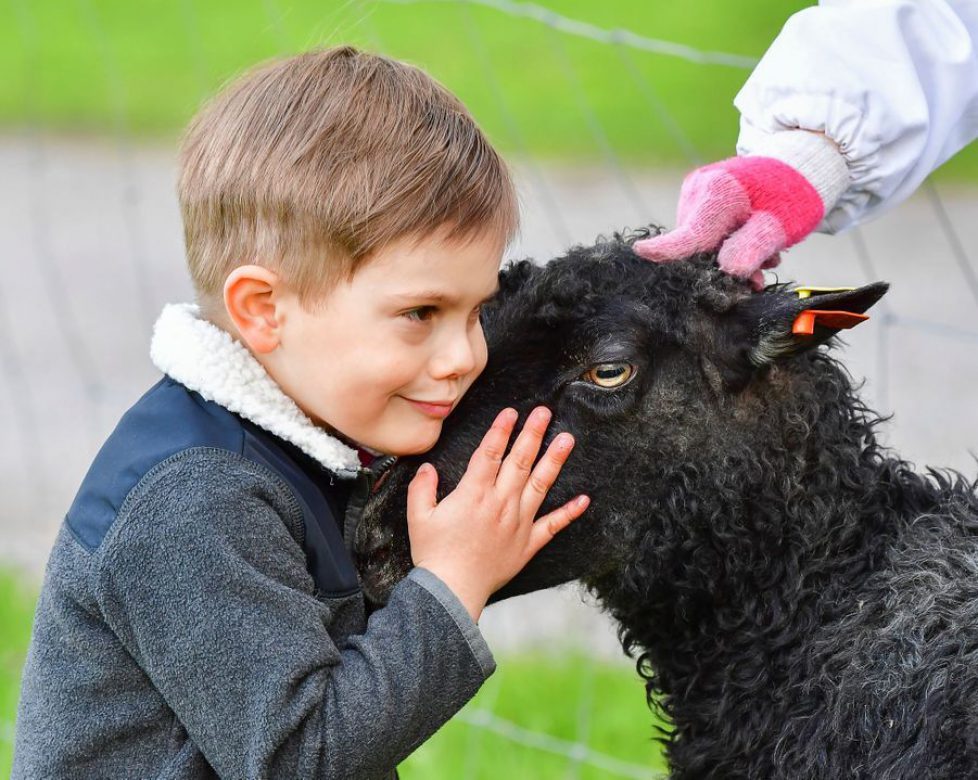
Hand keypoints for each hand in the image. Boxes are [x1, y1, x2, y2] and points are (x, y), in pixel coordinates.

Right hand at [407, 406, 588, 621]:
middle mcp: (500, 503)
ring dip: (554, 460)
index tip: (511, 412)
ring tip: (567, 439)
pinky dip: (569, 513)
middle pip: (520, 461)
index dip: (501, 430)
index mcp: (474, 494)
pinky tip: (583, 499)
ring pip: (540, 485)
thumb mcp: (418, 517)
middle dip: (532, 434)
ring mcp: (517, 523)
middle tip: (545, 412)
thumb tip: (429, 468)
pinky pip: (553, 526)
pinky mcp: (527, 544)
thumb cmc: (434, 554)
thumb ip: (422, 488)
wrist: (452, 591)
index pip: (490, 453)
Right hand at [633, 152, 827, 289]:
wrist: (799, 167)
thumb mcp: (780, 227)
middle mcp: (698, 190)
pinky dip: (725, 244)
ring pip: (700, 241)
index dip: (666, 249)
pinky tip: (749, 242)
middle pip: (696, 245)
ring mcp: (694, 193)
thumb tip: (728, 271)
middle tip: (761, 270)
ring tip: (764, 253)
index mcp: (718, 194)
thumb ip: (751, 249)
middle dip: (724, 265)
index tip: (640, 252)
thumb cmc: (792, 196)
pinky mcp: (697, 198)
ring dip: (728, 256)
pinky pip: (703, 232)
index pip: (690, 232)